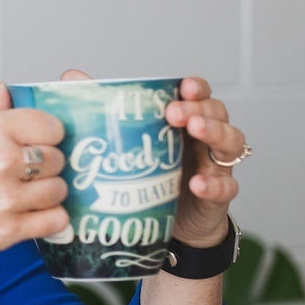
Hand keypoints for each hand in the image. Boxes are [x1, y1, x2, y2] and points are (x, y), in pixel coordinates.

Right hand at [0, 83, 71, 264]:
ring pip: (58, 190)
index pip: (52, 126)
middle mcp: (2, 161)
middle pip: (58, 159)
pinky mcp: (8, 230)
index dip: (46, 135)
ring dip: (46, 193)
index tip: (35, 142)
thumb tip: (6, 91)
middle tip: (24, 171)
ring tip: (23, 193)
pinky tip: (29, 214)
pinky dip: (47, 218)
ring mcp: (7, 198)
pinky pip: (54, 220)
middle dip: (46, 166)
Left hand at [58, 68, 245, 248]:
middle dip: (199, 108)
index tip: (183, 86)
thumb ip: (105, 109)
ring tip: (195, 131)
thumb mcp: (130, 143)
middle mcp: (205, 140)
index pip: (199, 96)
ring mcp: (216, 167)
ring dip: (215, 133)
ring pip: (230, 143)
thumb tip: (73, 77)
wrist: (169, 226)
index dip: (196, 88)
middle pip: (217, 113)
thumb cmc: (151, 178)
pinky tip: (198, 183)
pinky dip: (214, 184)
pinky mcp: (218, 197)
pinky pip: (226, 188)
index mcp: (185, 122)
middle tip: (175, 113)